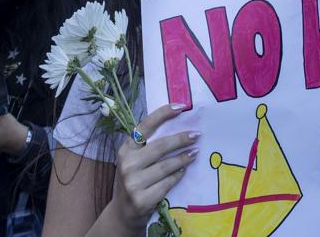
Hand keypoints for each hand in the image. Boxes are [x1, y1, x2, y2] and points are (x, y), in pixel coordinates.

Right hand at [111, 103, 197, 226]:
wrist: (122, 212)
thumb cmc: (133, 180)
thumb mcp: (133, 160)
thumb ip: (147, 146)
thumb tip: (177, 126)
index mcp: (125, 149)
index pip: (145, 126)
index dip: (163, 114)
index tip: (181, 107)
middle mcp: (127, 164)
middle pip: (160, 146)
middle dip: (181, 139)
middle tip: (196, 135)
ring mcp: (133, 183)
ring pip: (166, 166)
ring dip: (183, 158)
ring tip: (194, 153)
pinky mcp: (142, 199)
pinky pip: (167, 183)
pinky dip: (178, 176)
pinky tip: (184, 171)